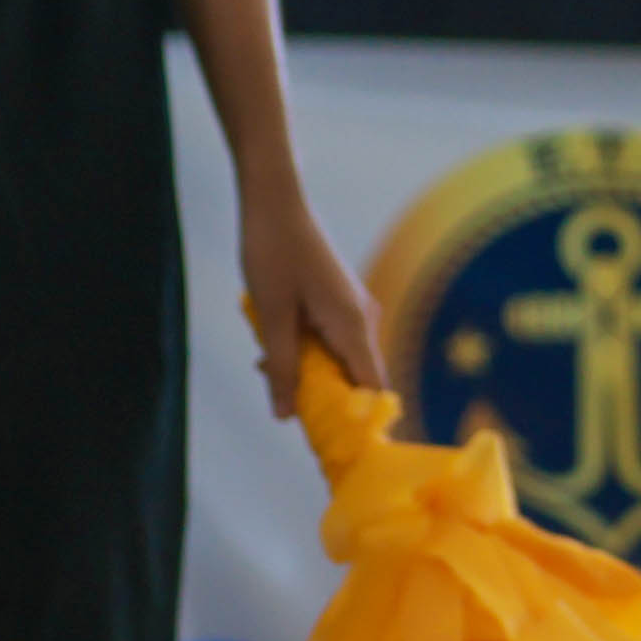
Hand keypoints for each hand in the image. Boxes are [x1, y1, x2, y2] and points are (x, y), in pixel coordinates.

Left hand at [240, 194, 384, 401]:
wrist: (274, 199)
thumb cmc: (273, 252)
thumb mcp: (272, 316)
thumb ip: (283, 367)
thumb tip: (286, 415)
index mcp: (353, 326)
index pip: (372, 390)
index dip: (358, 419)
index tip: (334, 441)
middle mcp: (363, 320)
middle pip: (357, 378)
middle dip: (324, 397)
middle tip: (284, 403)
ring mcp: (353, 308)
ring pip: (339, 359)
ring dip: (308, 371)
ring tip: (268, 366)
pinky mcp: (339, 300)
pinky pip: (331, 339)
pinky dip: (307, 350)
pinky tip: (274, 343)